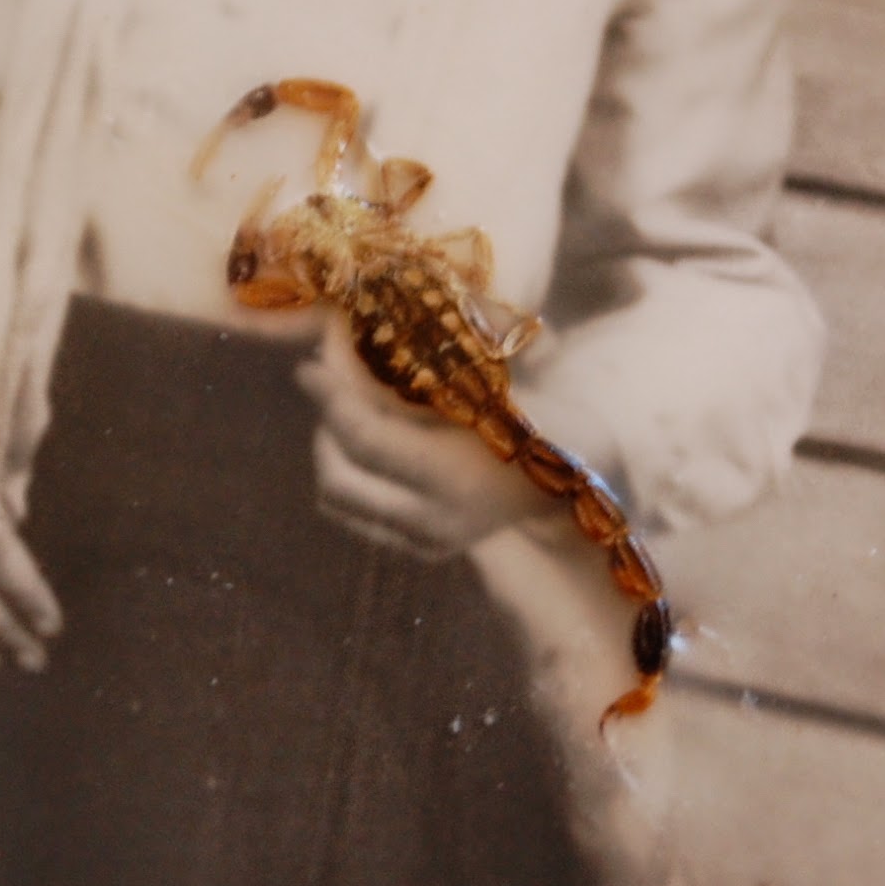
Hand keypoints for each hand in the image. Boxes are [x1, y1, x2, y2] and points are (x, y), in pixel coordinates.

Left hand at [299, 337, 546, 560]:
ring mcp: (426, 543)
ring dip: (330, 453)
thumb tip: (346, 334)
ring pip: (338, 502)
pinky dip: (348, 476)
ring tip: (348, 413)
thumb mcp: (487, 380)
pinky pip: (356, 516)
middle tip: (330, 387)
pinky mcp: (420, 551)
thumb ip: (419, 367)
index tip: (305, 366)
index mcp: (455, 475)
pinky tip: (367, 444)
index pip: (366, 439)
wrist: (578, 473)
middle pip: (337, 478)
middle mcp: (434, 520)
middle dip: (324, 427)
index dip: (328, 398)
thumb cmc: (535, 410)